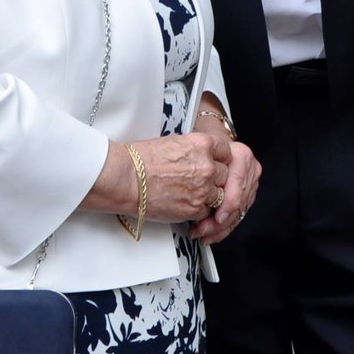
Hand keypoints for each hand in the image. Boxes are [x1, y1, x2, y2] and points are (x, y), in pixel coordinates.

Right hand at [83, 132, 232, 224]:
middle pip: (225, 174)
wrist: (127, 179)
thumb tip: (200, 154)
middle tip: (198, 179)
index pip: (226, 151)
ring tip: (190, 192)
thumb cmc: (142, 159)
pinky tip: (185, 203)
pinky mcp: (194, 209)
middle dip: (214, 178)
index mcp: (202, 144)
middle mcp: (206, 166)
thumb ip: (194, 149)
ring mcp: (202, 189)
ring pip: (219, 195)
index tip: (216, 162)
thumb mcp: (174, 142)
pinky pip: (207, 211)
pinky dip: (199, 209)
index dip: (220, 158)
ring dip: (208, 195)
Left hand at [188, 139, 260, 244]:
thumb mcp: (199, 149)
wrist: (211, 145)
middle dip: (219, 221)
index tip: (216, 217)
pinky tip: (211, 234)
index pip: (237, 185)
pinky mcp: (248, 196)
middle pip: (238, 202)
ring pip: (238, 213)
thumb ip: (201, 166)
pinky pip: (237, 216)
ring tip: (202, 234)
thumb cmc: (202, 148)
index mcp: (241, 155)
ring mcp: (251, 184)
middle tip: (202, 229)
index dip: (227, 204)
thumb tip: (194, 193)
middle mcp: (250, 169)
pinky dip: (223, 228)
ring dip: (219, 228)